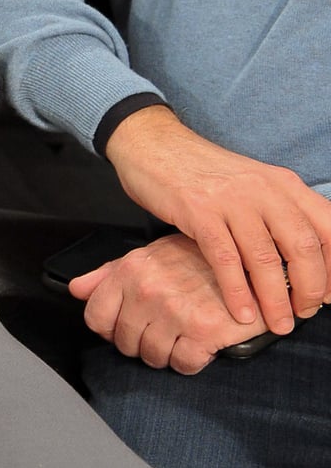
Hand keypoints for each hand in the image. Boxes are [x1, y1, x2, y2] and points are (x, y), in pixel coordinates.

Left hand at [69, 233, 272, 373]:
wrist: (253, 264)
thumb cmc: (200, 260)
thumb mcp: (151, 255)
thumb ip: (109, 274)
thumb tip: (76, 289)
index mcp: (131, 270)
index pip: (96, 316)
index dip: (108, 330)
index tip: (122, 330)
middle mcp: (148, 290)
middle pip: (124, 341)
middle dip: (139, 344)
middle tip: (159, 335)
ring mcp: (175, 311)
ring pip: (152, 356)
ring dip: (165, 355)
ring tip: (179, 339)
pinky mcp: (204, 331)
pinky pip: (183, 364)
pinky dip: (189, 362)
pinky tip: (197, 346)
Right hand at [106, 105, 330, 331]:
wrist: (153, 144)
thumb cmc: (203, 171)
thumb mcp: (252, 182)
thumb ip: (278, 213)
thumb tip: (300, 260)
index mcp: (284, 184)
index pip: (329, 228)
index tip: (330, 295)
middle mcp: (264, 190)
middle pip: (303, 247)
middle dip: (309, 289)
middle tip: (304, 312)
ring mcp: (231, 200)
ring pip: (266, 259)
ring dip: (275, 299)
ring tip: (277, 323)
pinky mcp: (198, 211)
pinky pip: (225, 259)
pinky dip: (237, 291)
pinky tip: (241, 311)